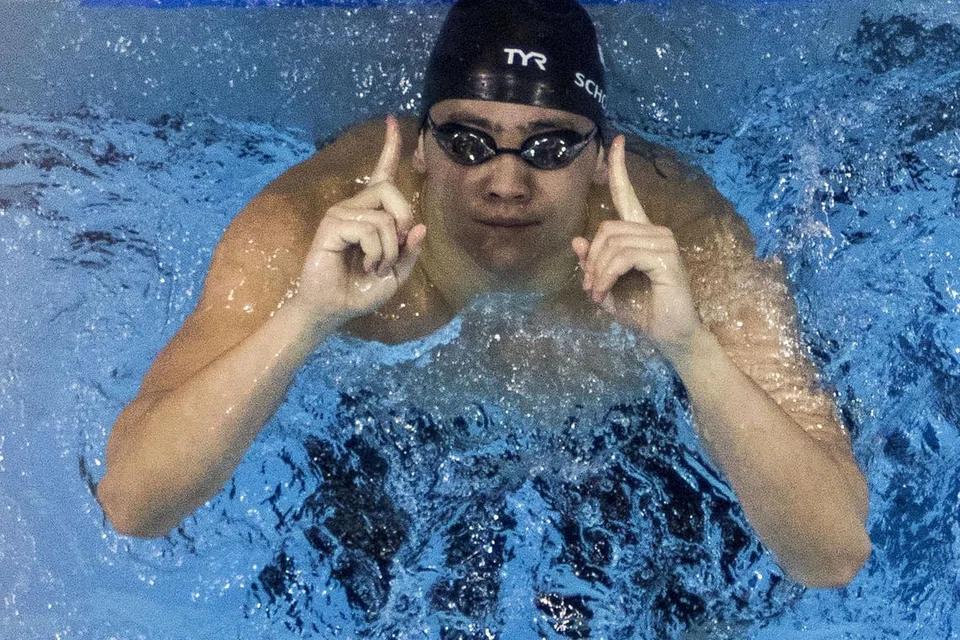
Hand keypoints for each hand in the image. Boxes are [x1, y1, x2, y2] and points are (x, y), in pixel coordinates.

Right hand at [296, 115, 425, 322]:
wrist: (334, 309)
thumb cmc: (360, 290)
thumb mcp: (397, 273)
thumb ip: (410, 250)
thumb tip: (421, 227)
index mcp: (370, 213)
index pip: (382, 173)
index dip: (390, 147)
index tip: (394, 120)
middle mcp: (354, 207)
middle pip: (392, 191)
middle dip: (404, 223)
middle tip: (396, 252)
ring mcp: (341, 214)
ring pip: (384, 216)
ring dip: (390, 250)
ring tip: (375, 267)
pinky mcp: (332, 224)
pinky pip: (369, 228)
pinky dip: (376, 252)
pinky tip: (365, 265)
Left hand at [572, 135, 700, 358]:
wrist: (671, 336)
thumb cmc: (643, 312)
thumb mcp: (608, 287)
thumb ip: (594, 265)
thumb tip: (577, 242)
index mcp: (641, 234)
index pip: (628, 194)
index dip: (620, 167)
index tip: (615, 140)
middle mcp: (655, 231)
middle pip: (606, 228)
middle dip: (592, 260)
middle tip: (590, 288)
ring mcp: (664, 241)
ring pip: (613, 243)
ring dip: (597, 272)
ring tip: (598, 294)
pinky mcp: (666, 256)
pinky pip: (623, 256)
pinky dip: (607, 276)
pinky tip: (606, 293)